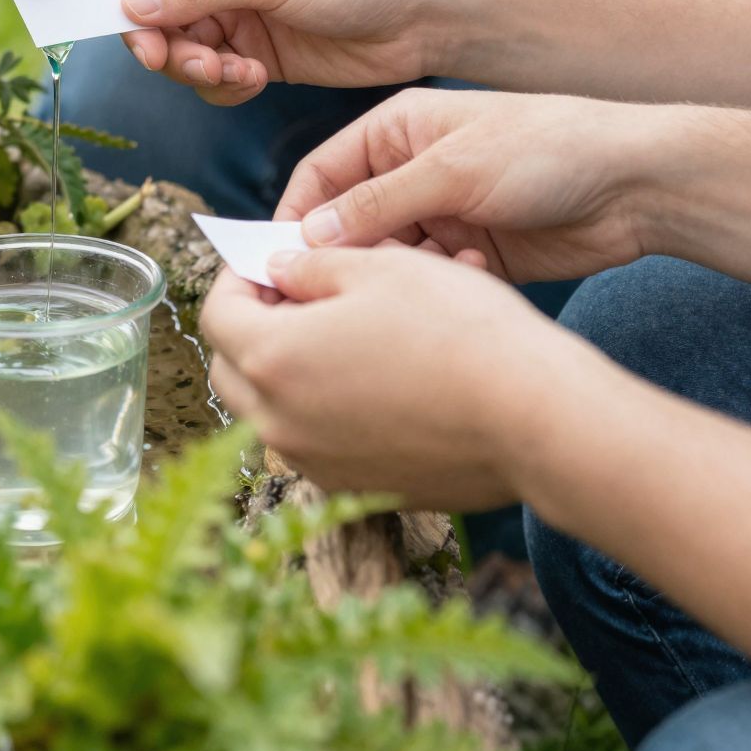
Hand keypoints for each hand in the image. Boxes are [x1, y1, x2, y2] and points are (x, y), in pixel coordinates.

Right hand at [114, 0, 454, 102]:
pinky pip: (214, 78)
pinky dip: (225, 86)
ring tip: (240, 74)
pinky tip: (257, 80)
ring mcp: (238, 14)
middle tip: (201, 66)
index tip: (141, 42)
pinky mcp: (257, 54)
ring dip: (200, 71)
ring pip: (181, 52)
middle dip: (169, 47)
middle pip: (154, 16)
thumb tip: (129, 5)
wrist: (421, 16)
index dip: (128, 2)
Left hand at [200, 246, 583, 508]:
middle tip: (298, 293)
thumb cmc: (458, 331)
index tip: (271, 261)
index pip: (216, 316)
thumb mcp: (380, 267)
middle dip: (253, 326)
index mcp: (273, 360)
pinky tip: (379, 376)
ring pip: (272, 411)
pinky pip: (317, 442)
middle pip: (232, 369)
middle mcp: (280, 425)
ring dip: (289, 368)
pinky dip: (326, 407)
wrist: (533, 419)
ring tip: (345, 330)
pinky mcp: (359, 489)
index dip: (239, 279)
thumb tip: (280, 270)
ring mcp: (318, 466)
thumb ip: (313, 266)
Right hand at [272, 86, 653, 284]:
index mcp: (398, 131)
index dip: (297, 216)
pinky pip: (432, 281)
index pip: (323, 174)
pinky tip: (464, 284)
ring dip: (396, 278)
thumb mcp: (454, 168)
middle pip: (351, 223)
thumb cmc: (548, 147)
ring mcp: (444, 214)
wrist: (637, 182)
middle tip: (332, 297)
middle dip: (343, 258)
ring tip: (411, 290)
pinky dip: (437, 288)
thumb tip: (309, 236)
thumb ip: (380, 202)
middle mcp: (414, 172)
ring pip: (389, 260)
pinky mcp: (475, 253)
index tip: (277, 263)